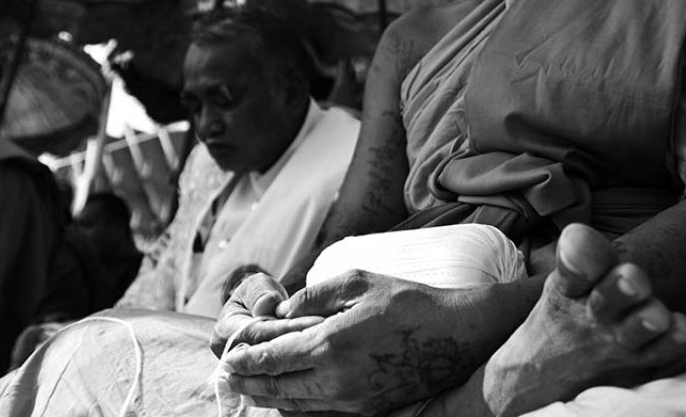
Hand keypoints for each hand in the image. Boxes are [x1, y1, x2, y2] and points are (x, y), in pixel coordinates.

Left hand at [221, 270, 489, 415]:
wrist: (457, 336)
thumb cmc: (408, 302)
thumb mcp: (358, 282)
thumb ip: (314, 295)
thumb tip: (281, 311)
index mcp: (331, 343)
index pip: (274, 358)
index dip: (246, 360)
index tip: (227, 358)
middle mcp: (337, 379)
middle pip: (278, 389)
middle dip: (249, 383)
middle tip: (228, 377)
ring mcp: (353, 401)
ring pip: (296, 406)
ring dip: (269, 397)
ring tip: (250, 387)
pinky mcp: (368, 411)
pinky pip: (320, 412)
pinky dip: (296, 406)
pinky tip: (287, 397)